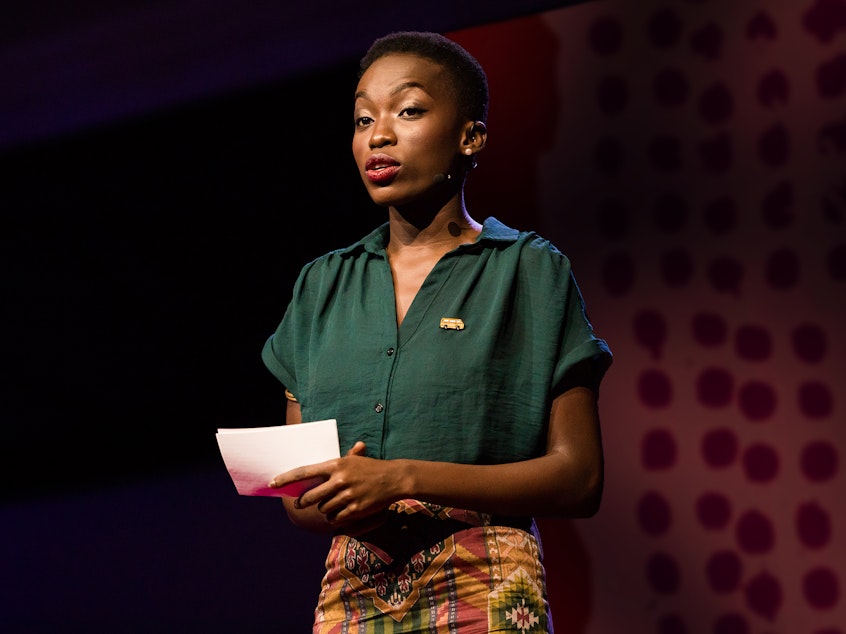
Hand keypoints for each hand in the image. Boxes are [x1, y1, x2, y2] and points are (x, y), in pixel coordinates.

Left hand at [269, 441, 403, 530]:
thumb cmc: (371, 468)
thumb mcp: (352, 461)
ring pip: (323, 509)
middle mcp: (339, 480)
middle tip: (301, 503)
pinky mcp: (355, 510)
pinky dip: (335, 518)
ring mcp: (347, 496)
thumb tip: (312, 473)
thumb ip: (333, 467)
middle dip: (303, 502)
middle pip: (310, 497)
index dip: (286, 478)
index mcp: (336, 465)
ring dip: (324, 510)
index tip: (272, 483)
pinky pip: (335, 518)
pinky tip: (342, 512)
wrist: (394, 478)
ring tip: (334, 504)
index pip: (304, 472)